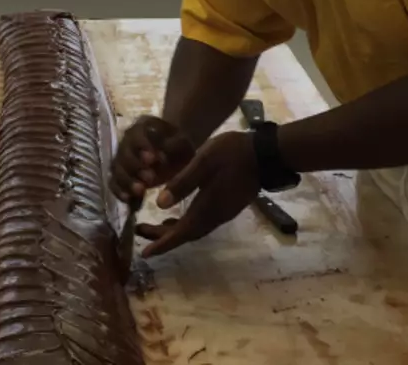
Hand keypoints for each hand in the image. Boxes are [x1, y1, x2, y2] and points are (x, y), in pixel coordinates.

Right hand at [111, 116, 193, 203]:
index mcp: (142, 127)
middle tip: (150, 178)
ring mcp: (122, 159)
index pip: (137, 134)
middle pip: (123, 154)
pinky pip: (114, 183)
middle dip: (134, 166)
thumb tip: (161, 158)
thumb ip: (173, 146)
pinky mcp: (122, 176)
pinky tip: (129, 200)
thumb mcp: (182, 142)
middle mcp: (127, 141)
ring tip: (141, 191)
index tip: (153, 159)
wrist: (176, 153)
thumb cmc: (179, 144)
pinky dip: (119, 192)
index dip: (142, 146)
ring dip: (127, 181)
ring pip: (117, 169)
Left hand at [137, 131, 259, 257]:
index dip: (163, 244)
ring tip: (154, 227)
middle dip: (163, 237)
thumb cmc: (233, 153)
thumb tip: (160, 205)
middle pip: (186, 234)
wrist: (266, 154)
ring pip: (195, 229)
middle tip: (141, 231)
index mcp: (207, 208)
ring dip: (174, 231)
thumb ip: (183, 183)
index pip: (181, 233)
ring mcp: (223, 213)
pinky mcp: (228, 206)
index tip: (145, 253)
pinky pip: (202, 222)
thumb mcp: (204, 162)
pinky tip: (179, 215)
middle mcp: (215, 216)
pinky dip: (186, 224)